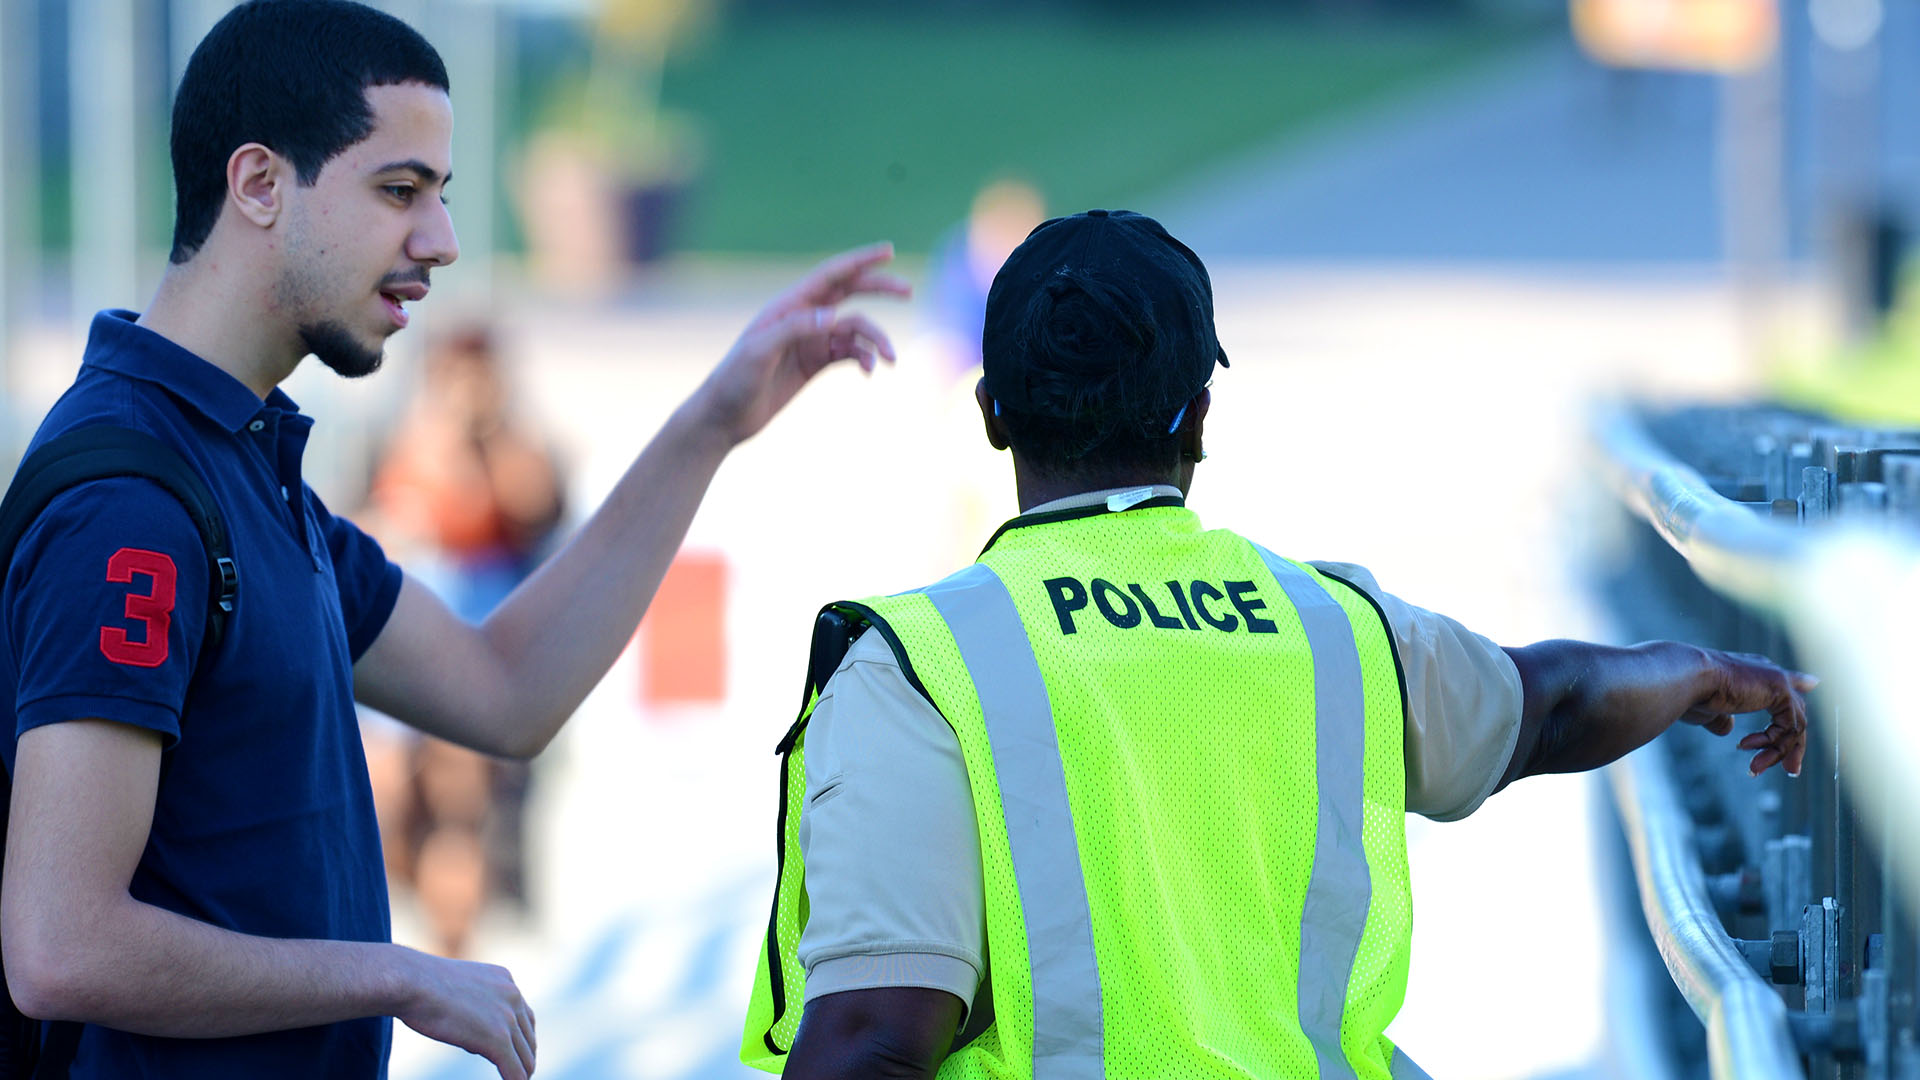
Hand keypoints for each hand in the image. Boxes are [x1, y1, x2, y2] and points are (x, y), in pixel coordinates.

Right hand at [394, 950, 536, 1079]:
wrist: (411, 982)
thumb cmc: (420, 985)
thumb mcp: (458, 988)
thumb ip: (474, 1005)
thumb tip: (476, 1038)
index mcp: (504, 980)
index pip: (524, 1015)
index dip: (521, 1038)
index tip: (515, 1052)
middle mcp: (512, 995)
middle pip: (528, 1036)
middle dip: (524, 1056)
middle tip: (519, 1071)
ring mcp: (507, 1017)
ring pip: (525, 1055)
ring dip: (523, 1071)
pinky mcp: (497, 1038)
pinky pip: (515, 1069)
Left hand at [688, 242, 910, 445]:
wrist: (724, 417)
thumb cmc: (734, 380)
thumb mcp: (759, 352)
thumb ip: (795, 329)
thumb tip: (834, 316)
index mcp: (788, 306)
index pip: (831, 275)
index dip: (860, 261)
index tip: (889, 252)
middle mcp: (803, 318)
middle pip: (850, 293)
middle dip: (880, 290)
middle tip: (909, 291)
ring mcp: (811, 341)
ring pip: (855, 330)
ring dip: (877, 341)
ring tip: (892, 360)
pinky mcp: (815, 364)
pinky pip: (850, 354)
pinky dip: (865, 359)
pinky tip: (870, 373)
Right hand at [1679, 649, 1816, 776]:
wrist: (1689, 678)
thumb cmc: (1691, 693)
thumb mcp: (1709, 711)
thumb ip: (1723, 719)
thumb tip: (1728, 730)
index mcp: (1752, 674)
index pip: (1783, 692)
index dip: (1791, 710)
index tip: (1807, 716)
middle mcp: (1769, 674)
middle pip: (1794, 713)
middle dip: (1792, 745)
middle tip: (1790, 770)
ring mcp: (1778, 681)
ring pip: (1793, 725)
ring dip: (1776, 752)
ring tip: (1754, 768)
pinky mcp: (1782, 690)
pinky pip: (1789, 727)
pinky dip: (1772, 743)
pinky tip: (1747, 747)